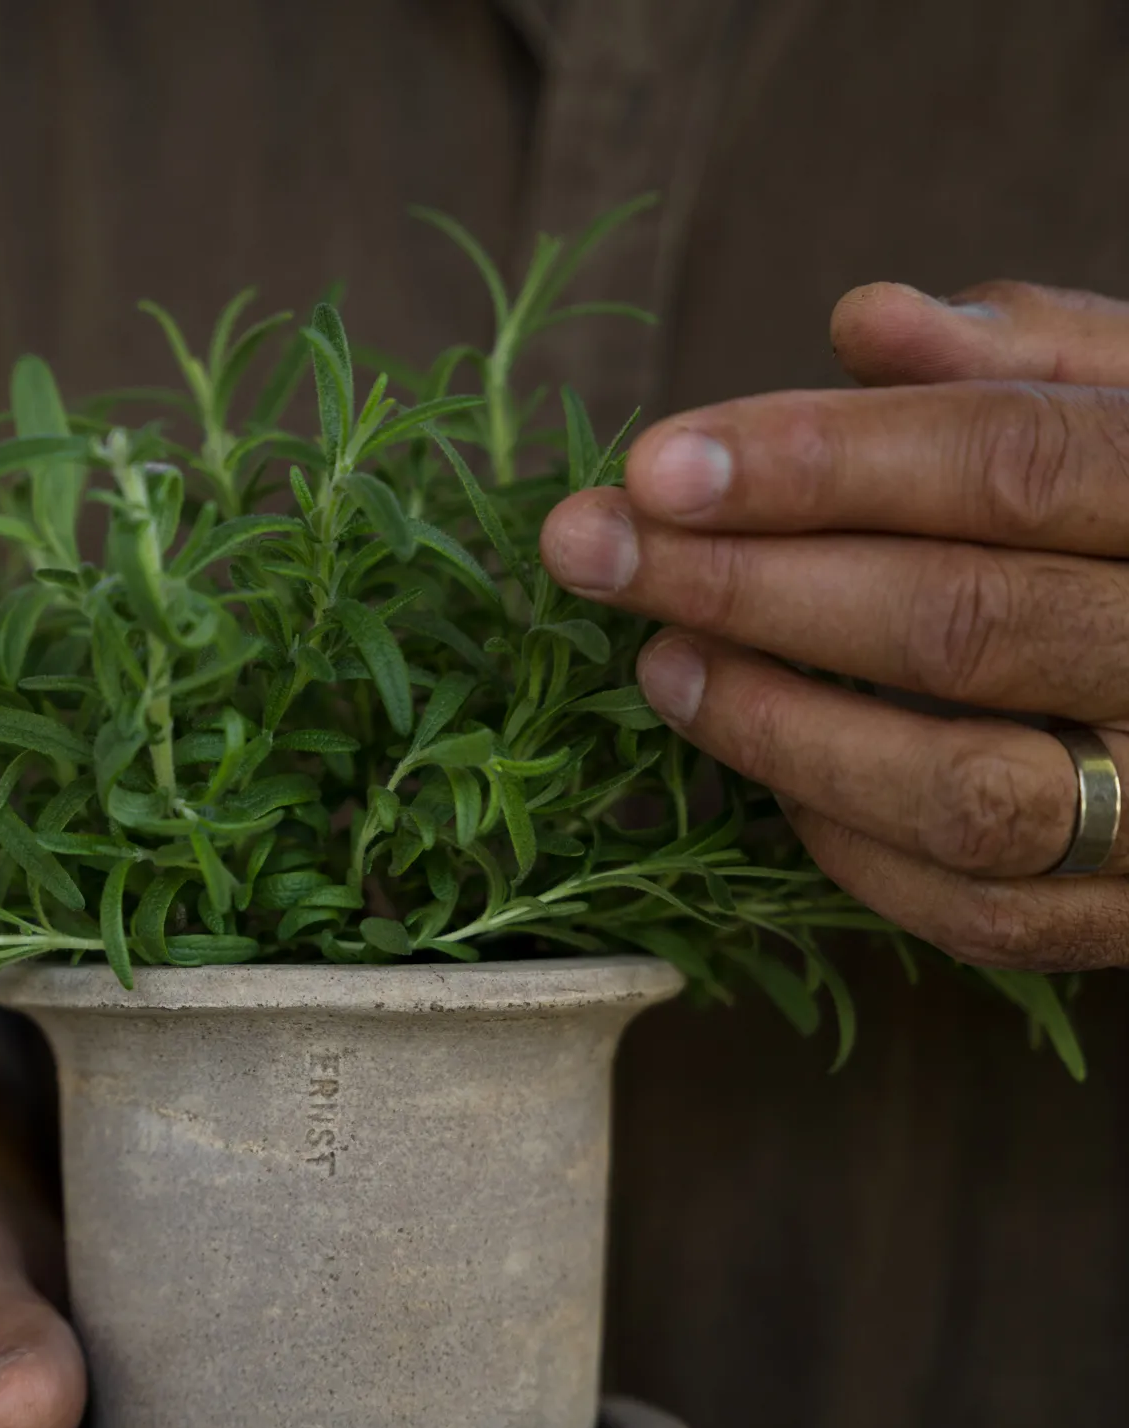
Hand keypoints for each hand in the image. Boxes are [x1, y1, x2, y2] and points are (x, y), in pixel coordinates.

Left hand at [541, 280, 1128, 970]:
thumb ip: (1030, 362)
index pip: (1006, 464)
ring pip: (962, 794)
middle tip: (587, 548)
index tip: (656, 463)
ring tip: (659, 660)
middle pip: (957, 623)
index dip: (821, 461)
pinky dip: (850, 846)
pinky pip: (976, 912)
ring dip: (781, 729)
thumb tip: (865, 325)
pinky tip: (768, 772)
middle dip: (746, 582)